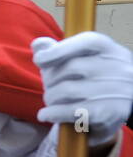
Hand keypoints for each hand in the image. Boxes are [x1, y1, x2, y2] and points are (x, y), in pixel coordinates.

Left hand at [33, 32, 132, 147]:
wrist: (118, 109)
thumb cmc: (93, 79)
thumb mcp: (80, 60)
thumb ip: (59, 51)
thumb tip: (38, 44)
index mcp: (110, 49)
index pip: (85, 42)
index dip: (58, 50)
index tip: (39, 60)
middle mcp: (118, 67)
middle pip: (71, 67)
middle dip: (50, 79)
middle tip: (48, 87)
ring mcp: (116, 90)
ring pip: (67, 90)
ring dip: (50, 97)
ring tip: (50, 100)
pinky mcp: (109, 112)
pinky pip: (72, 110)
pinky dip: (52, 113)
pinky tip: (45, 115)